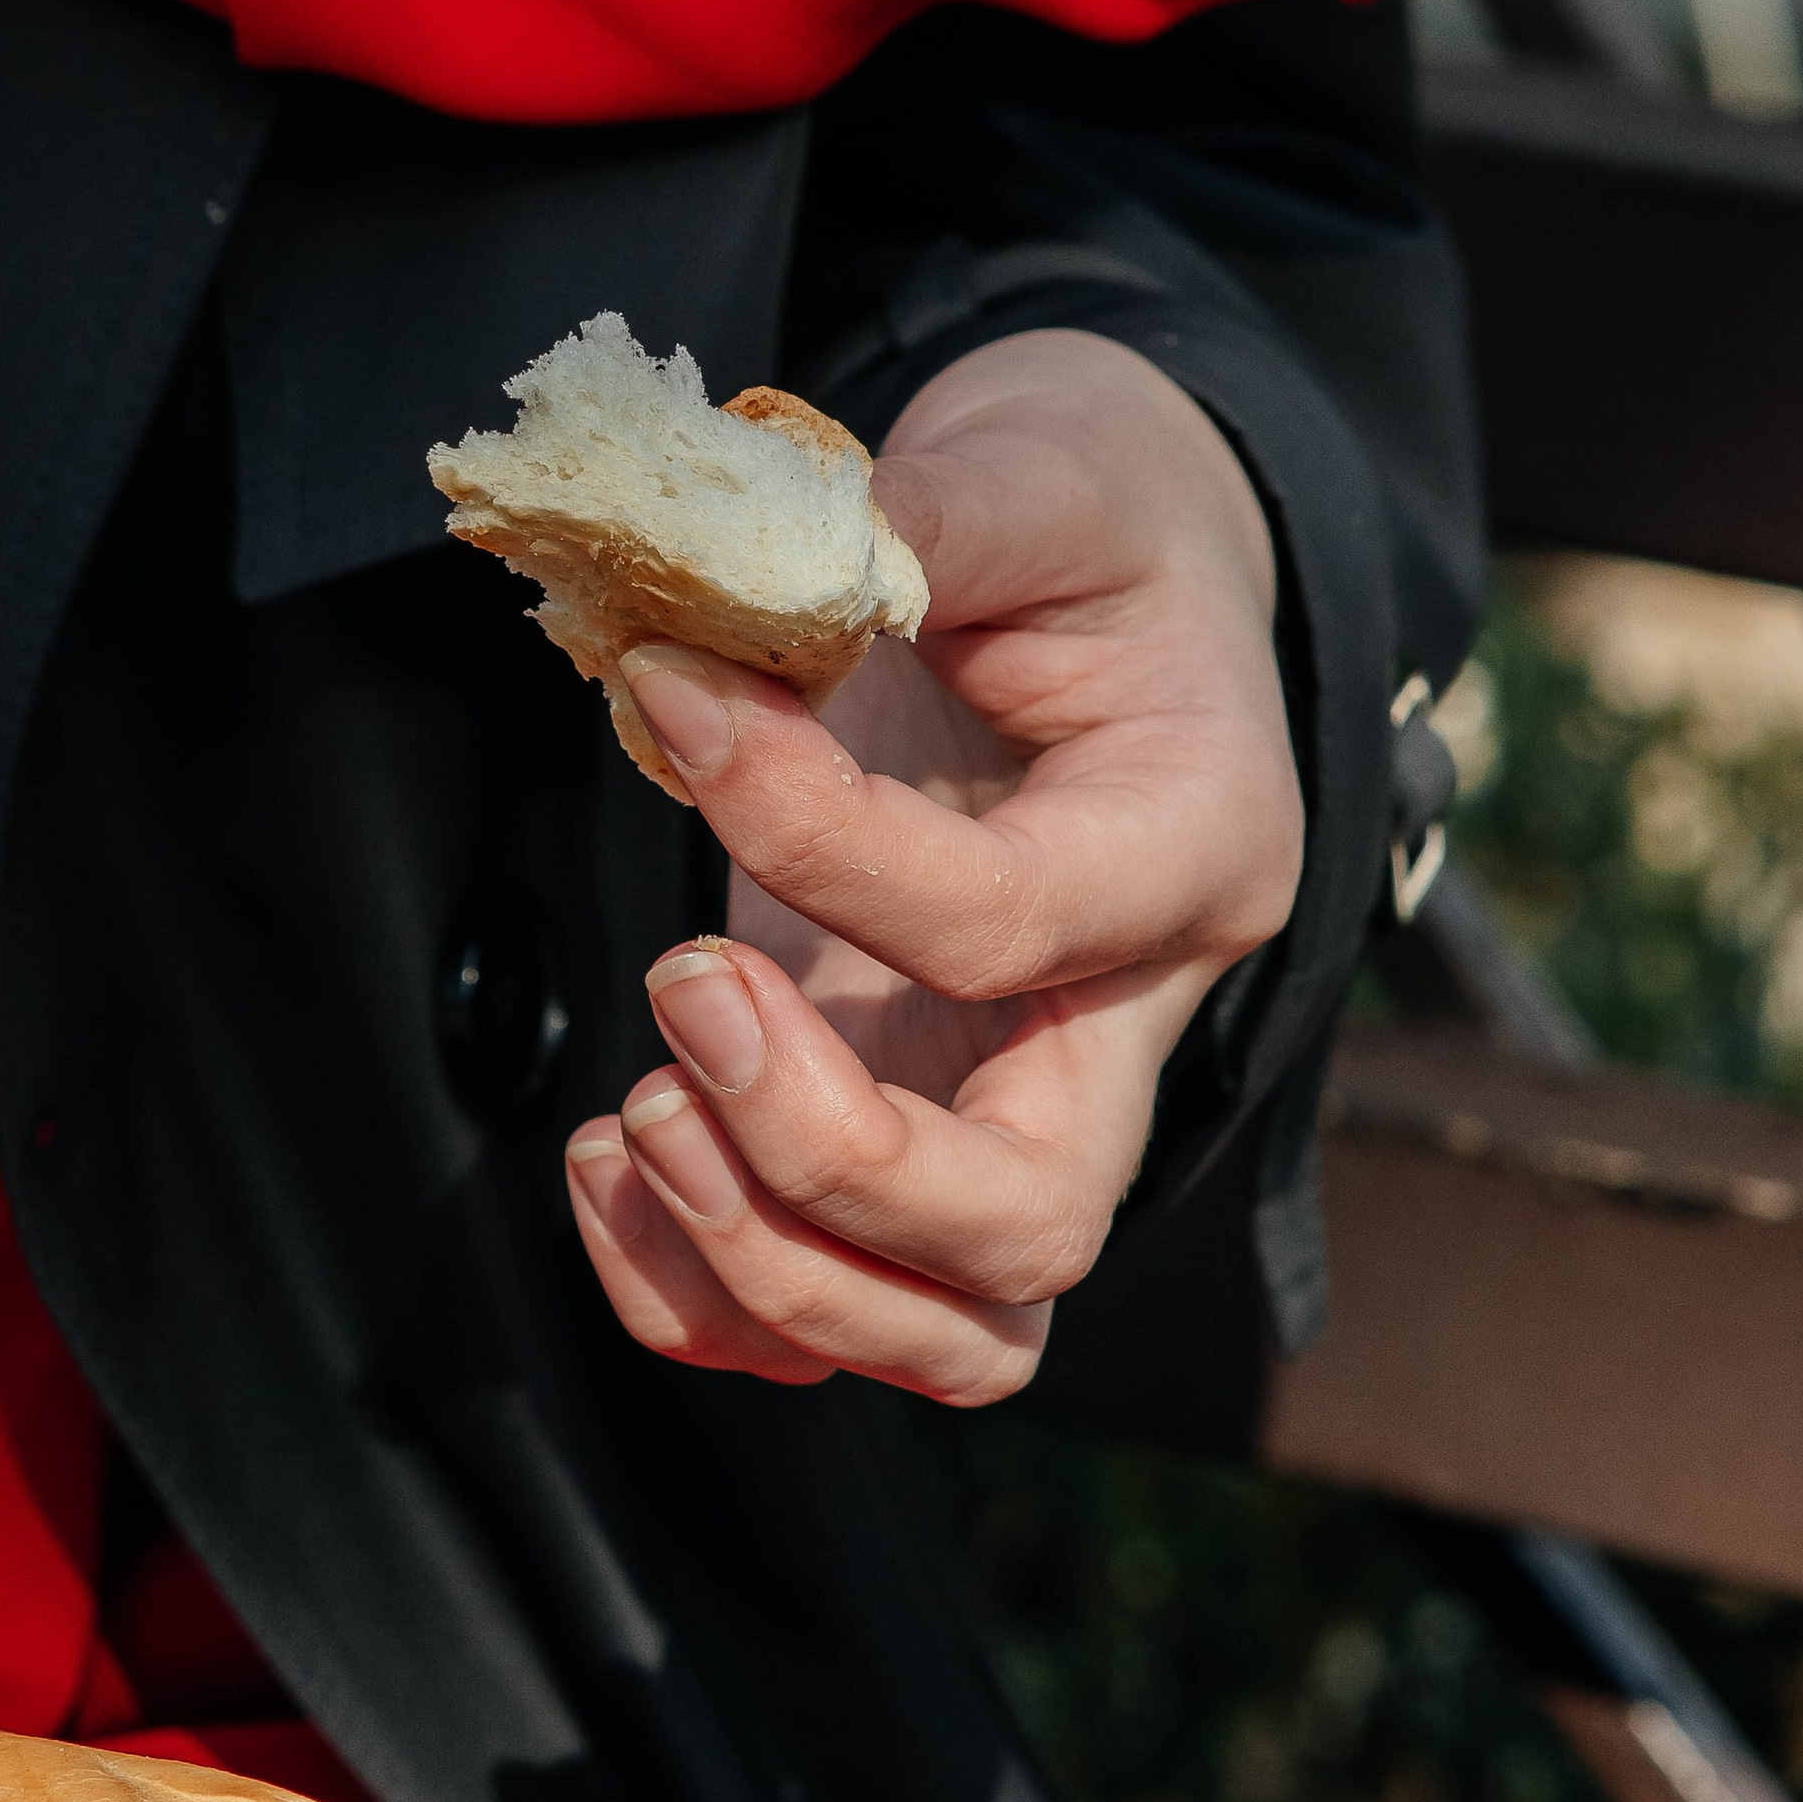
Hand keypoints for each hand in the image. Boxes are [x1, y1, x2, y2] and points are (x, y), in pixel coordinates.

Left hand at [563, 330, 1301, 1405]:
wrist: (1108, 568)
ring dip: (763, 1264)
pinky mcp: (912, 1126)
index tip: (672, 692)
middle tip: (684, 984)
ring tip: (635, 1112)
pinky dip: (702, 1290)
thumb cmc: (1084, 517)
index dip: (813, 839)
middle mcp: (1127, 1019)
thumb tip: (727, 568)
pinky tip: (612, 1150)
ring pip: (951, 1334)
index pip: (1005, 925)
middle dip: (823, 1157)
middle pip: (1026, 1226)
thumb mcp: (1034, 467)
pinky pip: (832, 1316)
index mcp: (1190, 847)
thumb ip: (917, 520)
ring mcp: (1021, 1102)